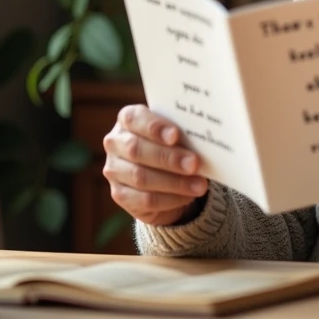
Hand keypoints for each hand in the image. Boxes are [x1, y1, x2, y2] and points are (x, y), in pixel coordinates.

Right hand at [103, 105, 208, 226]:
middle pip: (137, 150)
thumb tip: (203, 141)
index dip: (154, 127)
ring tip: (199, 185)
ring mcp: (114, 170)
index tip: (175, 135)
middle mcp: (115, 142)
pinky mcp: (120, 195)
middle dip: (168, 158)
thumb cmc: (172, 145)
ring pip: (141, 177)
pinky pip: (144, 200)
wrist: (163, 176)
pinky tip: (187, 197)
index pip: (134, 118)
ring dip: (174, 182)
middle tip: (194, 164)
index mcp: (127, 119)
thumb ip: (183, 135)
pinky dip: (170, 199)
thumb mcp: (177, 135)